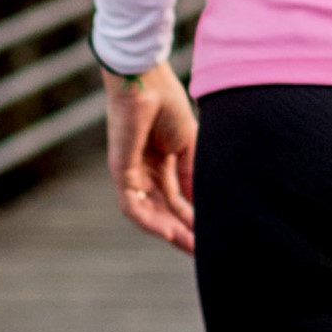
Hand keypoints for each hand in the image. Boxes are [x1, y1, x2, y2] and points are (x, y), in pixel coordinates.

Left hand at [108, 64, 200, 251]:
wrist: (145, 80)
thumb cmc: (166, 102)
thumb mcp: (189, 145)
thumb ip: (193, 175)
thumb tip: (203, 203)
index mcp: (162, 160)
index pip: (177, 198)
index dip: (193, 218)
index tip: (212, 236)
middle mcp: (145, 170)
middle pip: (164, 210)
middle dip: (183, 231)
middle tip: (204, 251)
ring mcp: (131, 172)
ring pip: (149, 213)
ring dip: (169, 232)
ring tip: (192, 247)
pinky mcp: (120, 170)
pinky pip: (132, 205)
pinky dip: (150, 221)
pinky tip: (170, 233)